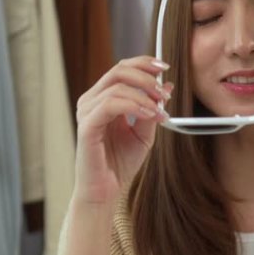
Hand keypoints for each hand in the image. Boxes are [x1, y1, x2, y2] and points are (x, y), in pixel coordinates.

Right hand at [74, 56, 171, 205]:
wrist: (107, 191)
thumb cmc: (120, 163)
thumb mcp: (144, 132)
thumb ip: (153, 109)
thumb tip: (167, 85)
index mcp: (103, 99)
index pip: (121, 68)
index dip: (144, 63)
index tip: (165, 69)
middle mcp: (91, 101)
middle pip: (118, 71)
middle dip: (146, 77)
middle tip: (164, 94)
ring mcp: (86, 113)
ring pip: (116, 86)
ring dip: (144, 95)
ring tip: (159, 110)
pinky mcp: (86, 127)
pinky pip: (110, 104)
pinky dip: (133, 105)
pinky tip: (148, 115)